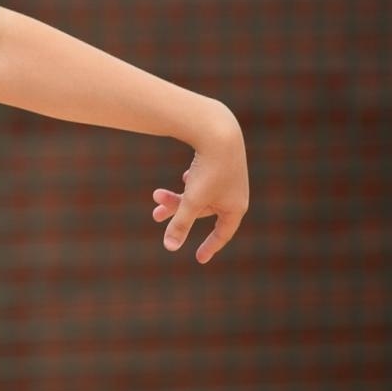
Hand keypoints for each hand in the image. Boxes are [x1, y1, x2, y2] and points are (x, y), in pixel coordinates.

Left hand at [152, 107, 249, 263]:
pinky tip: (185, 177)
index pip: (223, 233)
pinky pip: (203, 179)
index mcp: (236, 207)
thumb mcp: (192, 200)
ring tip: (156, 196)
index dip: (210, 246)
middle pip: (202, 210)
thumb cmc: (209, 170)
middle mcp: (235, 194)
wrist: (218, 131)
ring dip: (177, 196)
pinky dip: (191, 182)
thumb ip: (181, 224)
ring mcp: (230, 177)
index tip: (199, 259)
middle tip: (155, 215)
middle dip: (178, 211)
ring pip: (199, 194)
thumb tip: (170, 248)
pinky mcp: (221, 162)